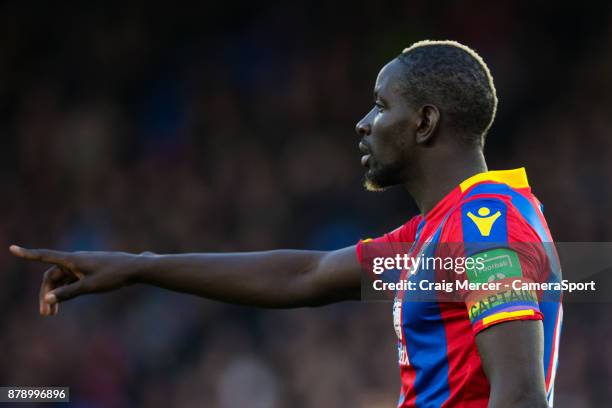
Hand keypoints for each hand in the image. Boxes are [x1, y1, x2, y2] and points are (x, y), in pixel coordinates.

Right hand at [9, 245, 139, 315]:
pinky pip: (72, 280)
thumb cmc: (114, 275)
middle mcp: (75, 260)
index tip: (12, 248)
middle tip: (45, 314)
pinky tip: (63, 304)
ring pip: (62, 280)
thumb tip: (46, 299)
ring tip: (52, 314)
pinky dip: (66, 291)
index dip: (28, 254)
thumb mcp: (90, 287)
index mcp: (73, 260)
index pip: (45, 256)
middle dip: (46, 294)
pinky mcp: (90, 270)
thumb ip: (68, 293)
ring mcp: (83, 265)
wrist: (135, 268)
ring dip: (56, 295)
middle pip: (52, 276)